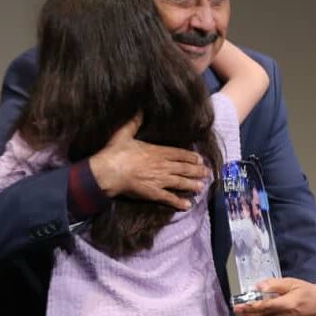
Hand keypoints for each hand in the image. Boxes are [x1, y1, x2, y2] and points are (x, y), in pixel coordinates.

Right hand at [88, 114, 211, 209]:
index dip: (191, 157)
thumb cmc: (115, 152)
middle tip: (207, 173)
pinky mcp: (152, 193)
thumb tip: (140, 109)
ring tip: (202, 187)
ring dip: (192, 185)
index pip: (179, 154)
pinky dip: (179, 202)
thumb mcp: (124, 133)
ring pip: (180, 182)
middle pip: (184, 168)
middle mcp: (162, 166)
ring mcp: (159, 180)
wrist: (108, 172)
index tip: (200, 159)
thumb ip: (134, 122)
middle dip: (197, 171)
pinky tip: (187, 205)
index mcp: (157, 151)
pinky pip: (169, 198)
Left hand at [233, 278, 315, 315]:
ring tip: (242, 312)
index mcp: (287, 305)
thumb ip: (274, 285)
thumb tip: (259, 287)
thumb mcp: (292, 283)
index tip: (239, 306)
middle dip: (247, 313)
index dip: (249, 307)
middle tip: (236, 309)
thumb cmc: (308, 293)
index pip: (264, 307)